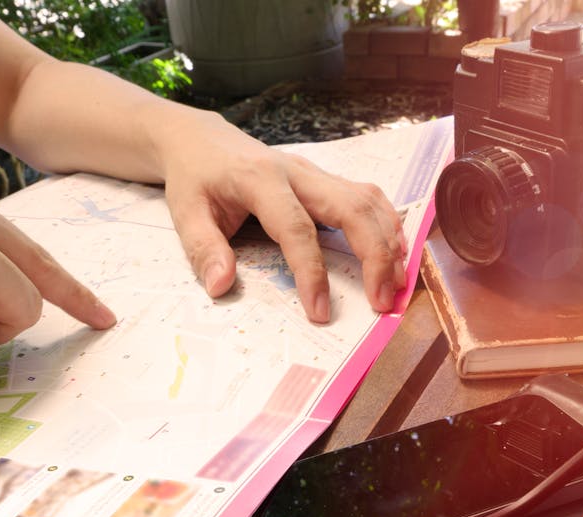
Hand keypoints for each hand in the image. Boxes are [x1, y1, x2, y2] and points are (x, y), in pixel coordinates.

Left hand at [157, 110, 406, 322]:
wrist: (201, 140)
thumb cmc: (195, 178)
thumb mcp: (185, 213)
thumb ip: (203, 249)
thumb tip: (221, 286)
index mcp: (261, 180)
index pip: (297, 229)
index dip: (312, 272)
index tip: (321, 311)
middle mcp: (298, 172)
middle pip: (352, 207)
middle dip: (375, 255)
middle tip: (382, 301)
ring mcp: (317, 172)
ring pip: (368, 199)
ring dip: (390, 240)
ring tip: (397, 282)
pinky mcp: (326, 179)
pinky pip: (368, 197)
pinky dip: (388, 225)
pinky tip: (395, 253)